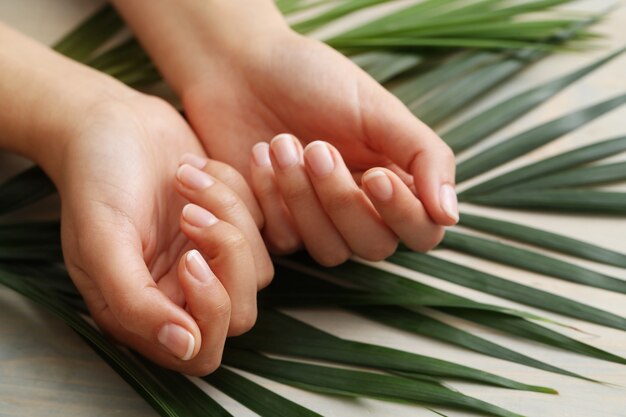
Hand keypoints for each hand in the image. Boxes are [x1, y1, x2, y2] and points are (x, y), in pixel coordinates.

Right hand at [57, 94, 272, 374]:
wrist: (111, 121)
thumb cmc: (98, 180)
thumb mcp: (103, 242)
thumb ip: (135, 302)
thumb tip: (184, 347)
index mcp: (144, 312)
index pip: (202, 352)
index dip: (209, 311)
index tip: (189, 258)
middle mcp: (183, 293)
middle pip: (241, 312)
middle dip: (226, 258)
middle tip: (189, 213)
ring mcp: (213, 260)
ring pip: (260, 266)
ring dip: (228, 213)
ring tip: (185, 176)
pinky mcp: (235, 226)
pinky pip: (265, 223)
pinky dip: (237, 191)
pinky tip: (198, 167)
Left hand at [182, 33, 456, 262]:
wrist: (241, 68)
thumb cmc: (313, 80)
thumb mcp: (377, 109)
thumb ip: (424, 157)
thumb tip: (450, 214)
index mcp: (395, 179)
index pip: (421, 231)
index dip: (402, 215)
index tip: (374, 177)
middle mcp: (361, 208)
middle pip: (375, 246)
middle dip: (342, 200)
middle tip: (315, 148)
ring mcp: (318, 221)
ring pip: (330, 251)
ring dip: (304, 199)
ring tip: (281, 144)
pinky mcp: (278, 224)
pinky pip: (286, 241)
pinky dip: (271, 198)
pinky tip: (259, 154)